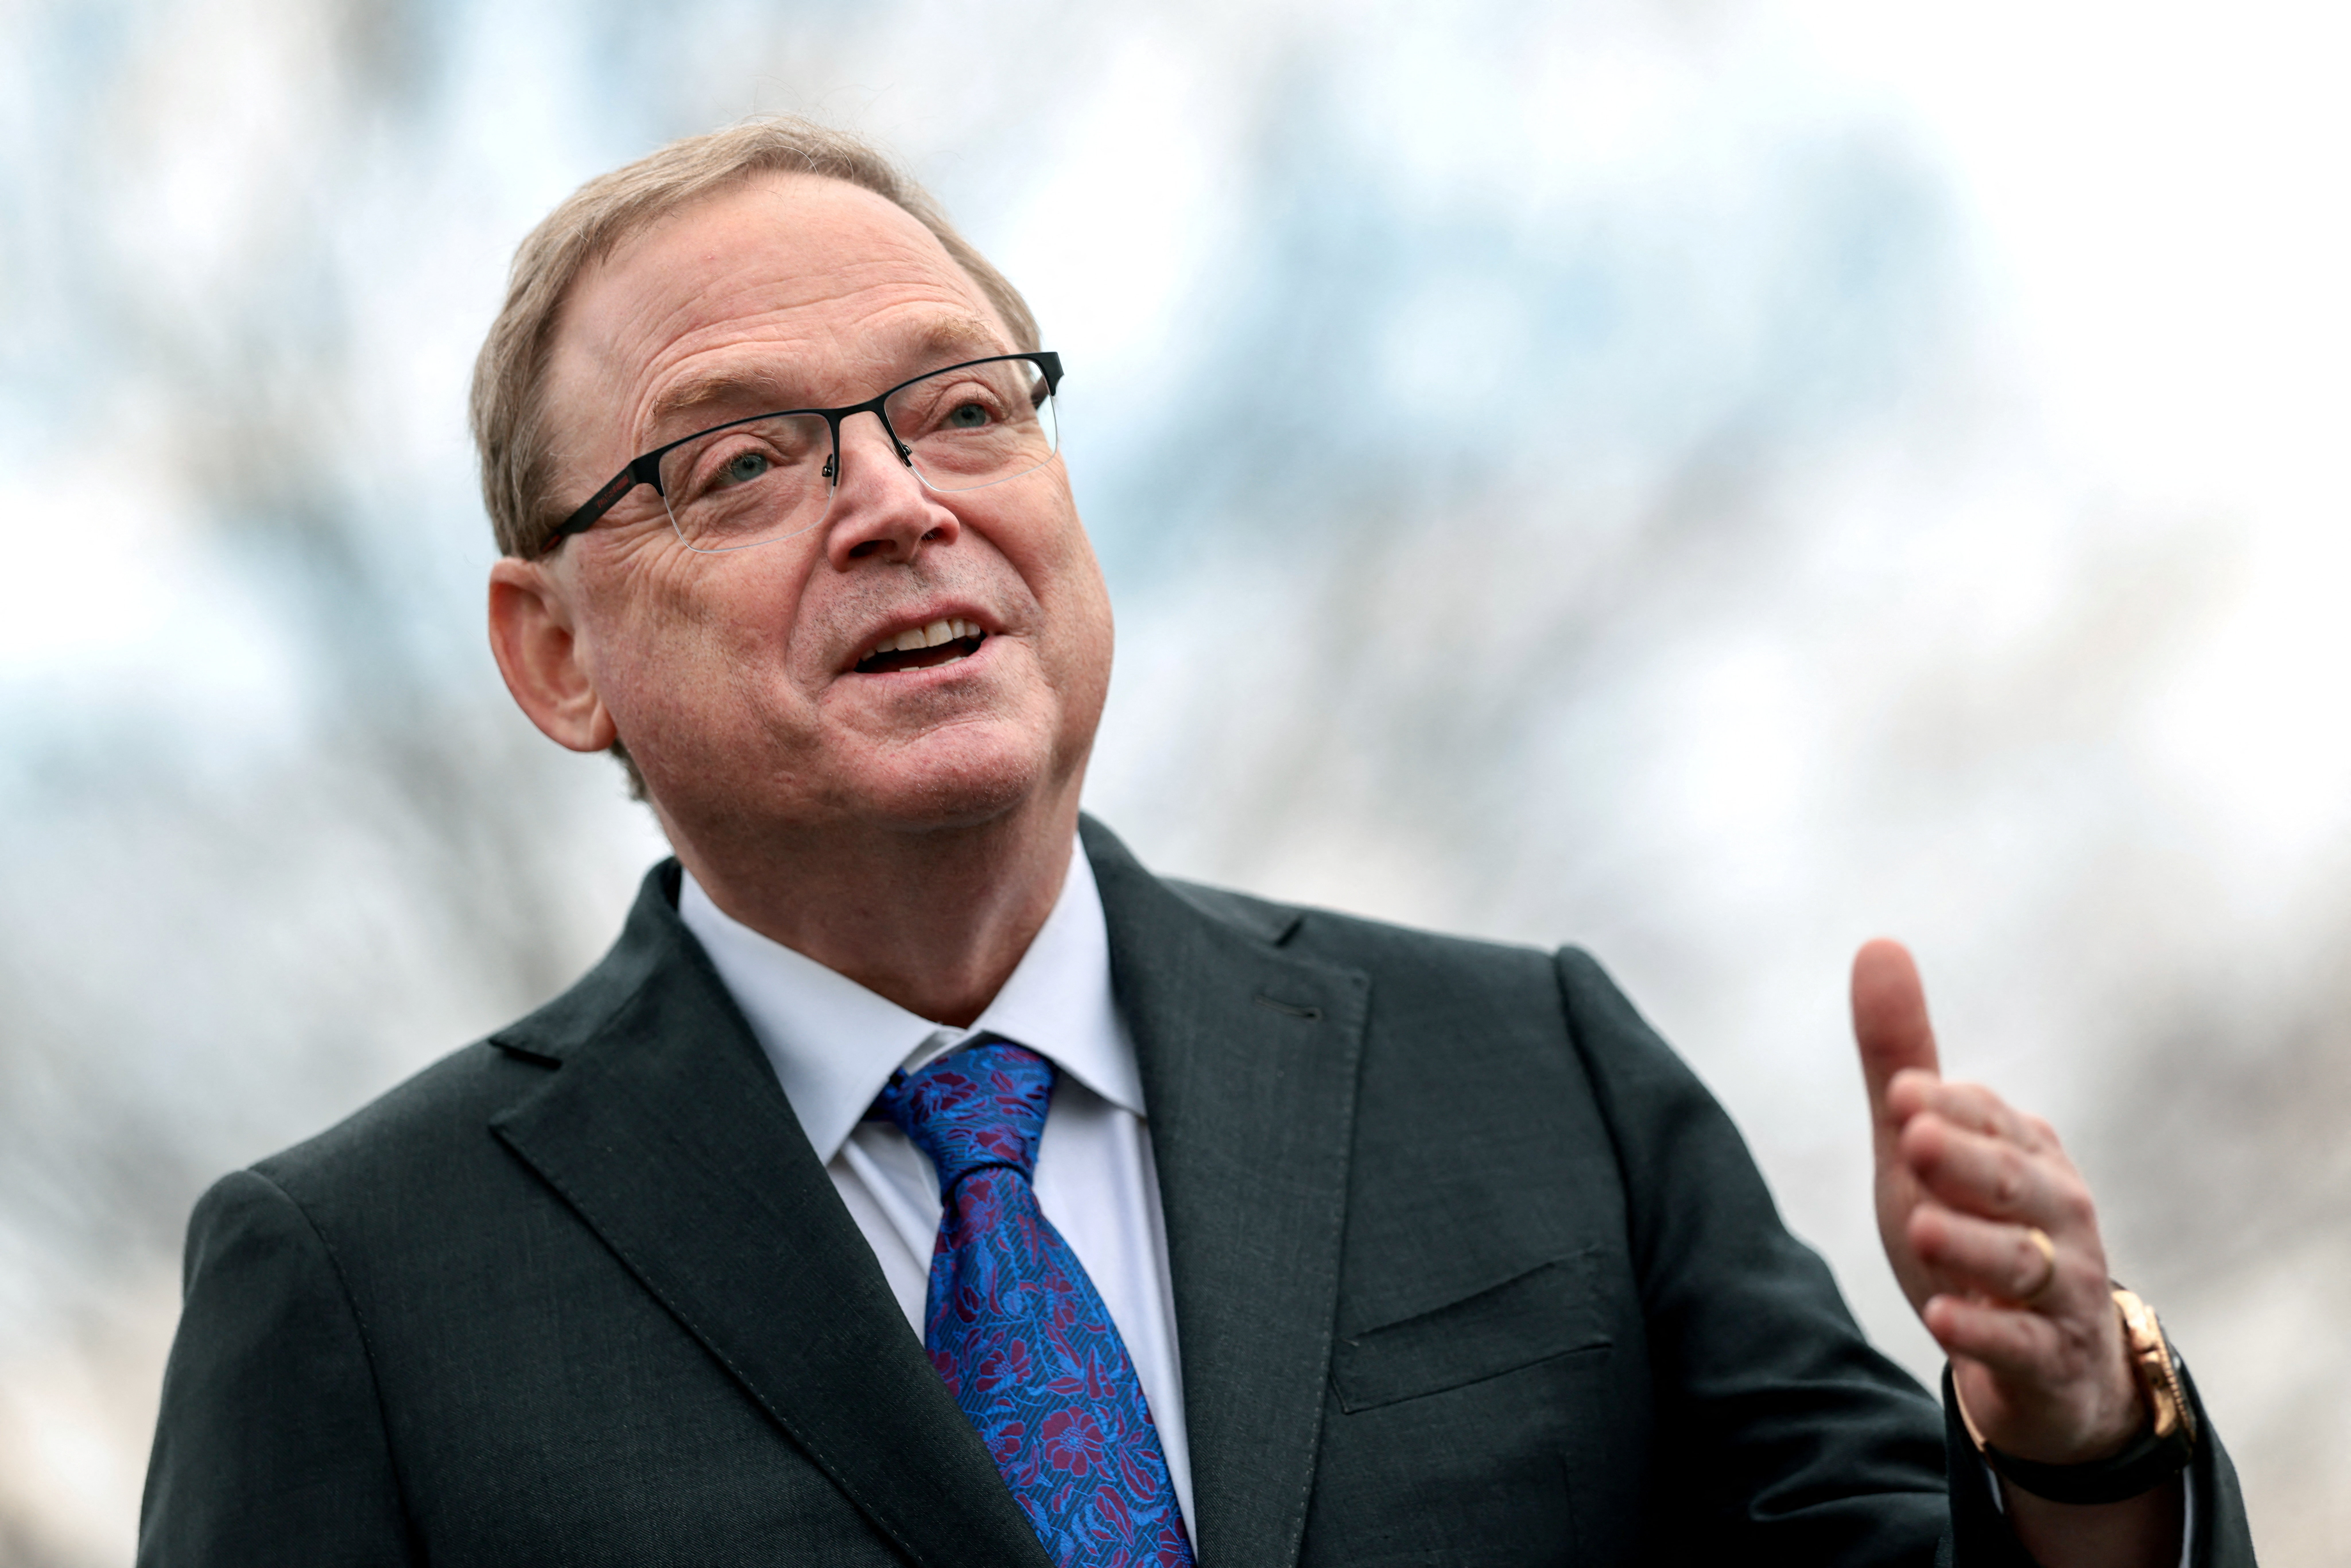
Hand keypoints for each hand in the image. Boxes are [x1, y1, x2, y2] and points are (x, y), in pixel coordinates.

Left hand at [1851, 939, 2145, 1465]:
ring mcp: (2060, 1288)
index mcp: (2029, 1155)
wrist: (2042, 1361)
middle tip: (1912, 1139)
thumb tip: (1878, 943)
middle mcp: (2058, 1214)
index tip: (1900, 1091)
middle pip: (2014, 1184)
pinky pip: (2018, 1343)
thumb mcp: (1926, 1146)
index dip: (1947, 1107)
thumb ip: (1903, 1059)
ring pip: (2021, 1261)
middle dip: (1968, 1162)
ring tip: (1920, 1227)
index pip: (1989, 1121)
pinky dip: (1980, 1331)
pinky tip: (1940, 1318)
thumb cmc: (1975, 1229)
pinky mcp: (2050, 1358)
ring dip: (1971, 1244)